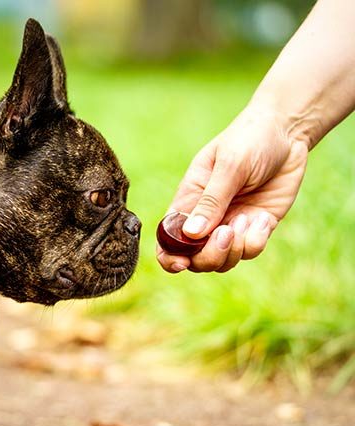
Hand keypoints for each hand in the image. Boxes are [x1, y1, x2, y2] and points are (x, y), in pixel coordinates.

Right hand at [157, 104, 308, 272]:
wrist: (287, 132)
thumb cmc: (249, 139)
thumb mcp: (229, 165)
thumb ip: (211, 201)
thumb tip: (191, 234)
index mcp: (188, 201)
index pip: (168, 239)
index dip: (169, 257)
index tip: (181, 263)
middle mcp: (207, 219)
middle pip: (196, 258)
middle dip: (209, 256)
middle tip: (227, 233)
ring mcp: (231, 225)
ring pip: (224, 260)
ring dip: (235, 249)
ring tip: (247, 220)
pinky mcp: (257, 227)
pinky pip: (251, 250)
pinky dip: (256, 240)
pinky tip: (263, 218)